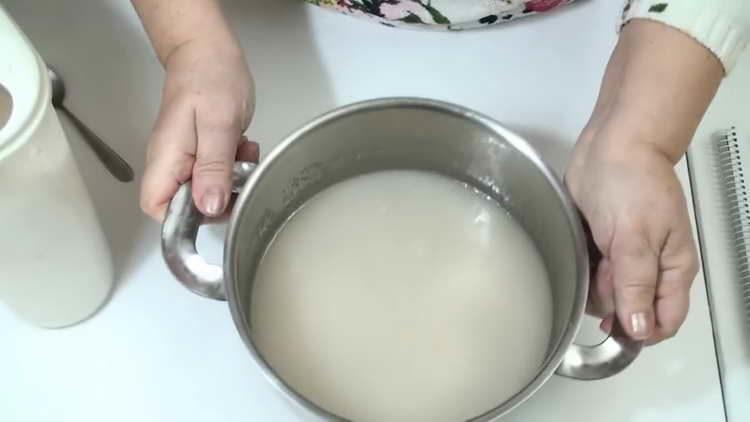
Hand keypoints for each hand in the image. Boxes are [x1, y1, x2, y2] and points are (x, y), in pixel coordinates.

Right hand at [140, 37, 257, 219]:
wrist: (208, 50)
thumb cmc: (210, 79)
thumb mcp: (218, 124)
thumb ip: (213, 167)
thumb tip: (209, 208)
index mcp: (166, 160)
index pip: (158, 209)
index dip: (185, 219)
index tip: (218, 204)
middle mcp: (171, 164)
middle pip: (187, 206)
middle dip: (220, 197)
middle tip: (240, 172)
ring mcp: (186, 158)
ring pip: (208, 191)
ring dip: (233, 180)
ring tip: (244, 153)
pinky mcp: (202, 151)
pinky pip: (218, 173)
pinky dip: (235, 166)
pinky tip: (244, 147)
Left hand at [566, 127, 698, 344]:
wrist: (612, 144)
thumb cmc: (632, 181)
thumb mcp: (635, 237)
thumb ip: (636, 283)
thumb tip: (639, 329)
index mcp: (672, 268)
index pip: (664, 321)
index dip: (640, 331)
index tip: (613, 327)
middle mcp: (651, 267)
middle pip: (631, 310)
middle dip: (611, 301)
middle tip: (601, 270)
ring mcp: (625, 256)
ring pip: (607, 294)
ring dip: (594, 284)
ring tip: (593, 253)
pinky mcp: (602, 245)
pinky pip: (591, 273)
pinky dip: (583, 269)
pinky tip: (580, 251)